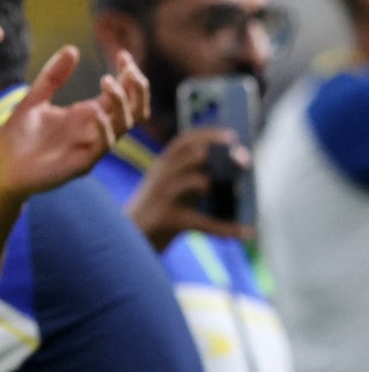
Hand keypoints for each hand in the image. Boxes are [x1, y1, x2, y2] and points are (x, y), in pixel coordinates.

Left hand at [0, 47, 143, 202]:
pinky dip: (103, 128)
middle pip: (134, 110)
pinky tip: (94, 111)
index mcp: (86, 115)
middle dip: (136, 87)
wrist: (3, 170)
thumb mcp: (33, 100)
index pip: (121, 93)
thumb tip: (72, 48)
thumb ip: (52, 78)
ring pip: (124, 125)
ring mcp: (90, 147)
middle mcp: (94, 130)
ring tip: (107, 81)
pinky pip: (102, 146)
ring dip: (121, 102)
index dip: (128, 74)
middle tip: (127, 67)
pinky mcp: (81, 163)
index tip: (123, 54)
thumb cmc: (19, 139)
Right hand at [127, 126, 251, 250]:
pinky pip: (203, 222)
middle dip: (220, 156)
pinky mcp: (168, 219)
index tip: (232, 135)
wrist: (129, 241)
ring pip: (197, 182)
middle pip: (192, 157)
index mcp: (161, 167)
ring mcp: (163, 197)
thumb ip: (193, 178)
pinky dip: (227, 228)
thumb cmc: (158, 213)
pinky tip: (247, 232)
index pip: (183, 142)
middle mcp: (160, 177)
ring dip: (223, 185)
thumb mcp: (170, 189)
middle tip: (244, 159)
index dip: (208, 136)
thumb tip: (234, 174)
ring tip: (241, 192)